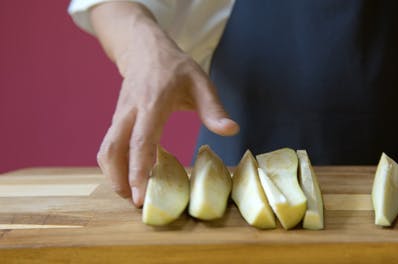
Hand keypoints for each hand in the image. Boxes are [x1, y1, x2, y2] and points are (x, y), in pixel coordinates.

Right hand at [90, 2, 238, 206]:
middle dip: (119, 179)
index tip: (141, 194)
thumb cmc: (175, 67)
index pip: (141, 141)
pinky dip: (114, 164)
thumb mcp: (200, 82)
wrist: (144, 49)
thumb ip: (214, 109)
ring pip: (106, 150)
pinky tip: (127, 177)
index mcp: (152, 103)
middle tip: (134, 203)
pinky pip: (109, 145)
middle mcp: (130, 111)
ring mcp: (119, 115)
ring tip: (129, 195)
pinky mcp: (116, 120)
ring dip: (113, 174)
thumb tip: (232, 130)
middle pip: (114, 150)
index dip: (138, 169)